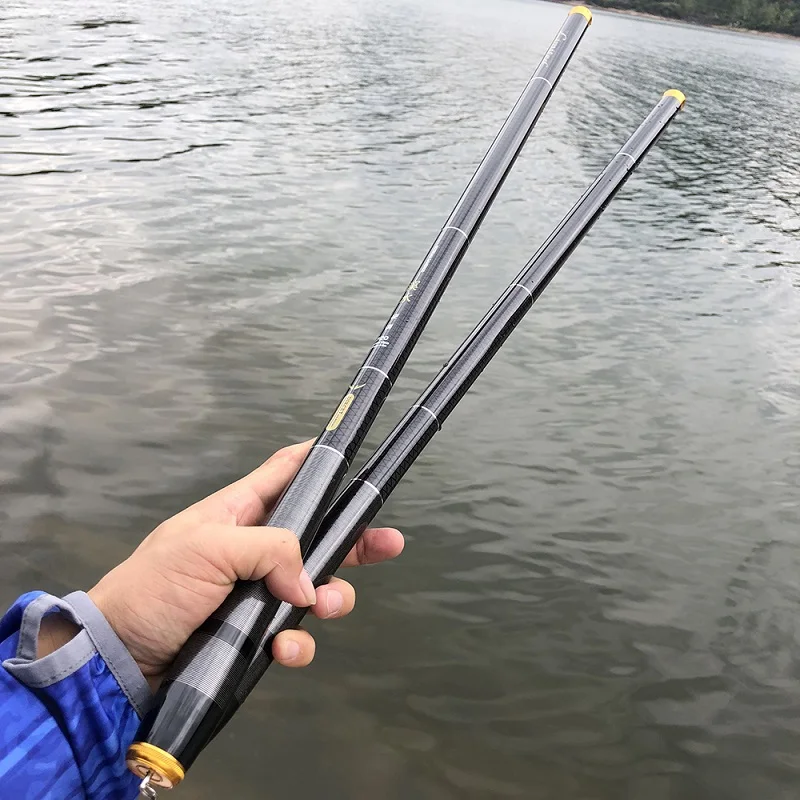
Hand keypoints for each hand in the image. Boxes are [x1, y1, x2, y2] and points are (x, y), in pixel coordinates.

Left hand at [86, 440, 403, 688]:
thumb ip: (270, 550)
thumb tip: (309, 584)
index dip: (317, 460)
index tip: (350, 454)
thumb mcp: (208, 549)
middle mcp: (254, 548)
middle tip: (388, 544)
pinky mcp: (253, 631)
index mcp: (239, 512)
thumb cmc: (152, 588)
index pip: (285, 473)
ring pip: (315, 587)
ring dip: (331, 599)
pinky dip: (297, 642)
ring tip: (324, 609)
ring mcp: (256, 590)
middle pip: (318, 534)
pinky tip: (284, 648)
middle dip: (354, 540)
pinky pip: (293, 632)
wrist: (120, 657)